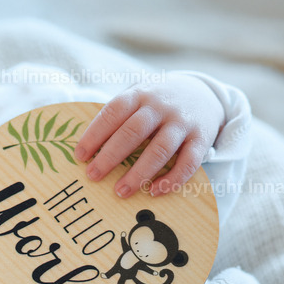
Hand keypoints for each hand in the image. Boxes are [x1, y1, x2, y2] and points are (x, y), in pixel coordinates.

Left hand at [75, 73, 223, 196]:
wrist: (203, 92)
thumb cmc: (157, 103)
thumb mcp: (137, 96)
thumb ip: (117, 117)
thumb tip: (86, 149)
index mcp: (139, 95)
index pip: (113, 112)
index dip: (95, 134)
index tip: (80, 156)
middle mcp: (161, 107)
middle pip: (133, 132)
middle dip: (110, 156)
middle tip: (93, 176)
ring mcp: (182, 122)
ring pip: (160, 149)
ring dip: (138, 173)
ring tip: (120, 191)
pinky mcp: (201, 139)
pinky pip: (188, 163)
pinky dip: (171, 180)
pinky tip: (153, 191)